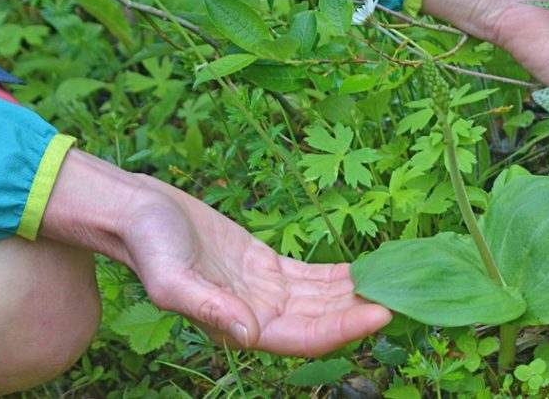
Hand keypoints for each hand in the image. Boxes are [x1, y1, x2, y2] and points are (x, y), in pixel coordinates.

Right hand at [41, 151, 390, 355]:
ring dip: (360, 292)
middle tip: (410, 293)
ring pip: (326, 298)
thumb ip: (206, 308)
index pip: (308, 336)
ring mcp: (268, 292)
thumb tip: (247, 333)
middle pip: (326, 319)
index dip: (347, 328)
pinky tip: (371, 267)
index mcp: (241, 326)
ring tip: (401, 279)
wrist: (137, 212)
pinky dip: (343, 274)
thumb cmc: (149, 245)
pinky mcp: (270, 267)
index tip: (385, 311)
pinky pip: (316, 277)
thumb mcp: (170, 278)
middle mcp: (261, 315)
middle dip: (365, 309)